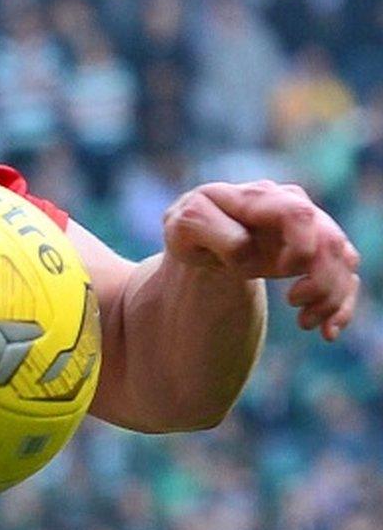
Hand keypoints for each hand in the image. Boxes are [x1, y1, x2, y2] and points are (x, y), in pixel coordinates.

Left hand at [164, 180, 360, 339]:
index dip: (299, 248)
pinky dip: (340, 307)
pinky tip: (326, 331)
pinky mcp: (318, 253)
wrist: (201, 242)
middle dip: (322, 279)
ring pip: (343, 260)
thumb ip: (206, 226)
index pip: (299, 215)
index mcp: (260, 198)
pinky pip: (345, 276)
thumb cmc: (192, 232)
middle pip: (330, 242)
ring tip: (304, 321)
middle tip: (293, 302)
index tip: (274, 272)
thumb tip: (247, 248)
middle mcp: (292, 207)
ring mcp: (309, 229)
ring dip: (331, 298)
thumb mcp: (184, 226)